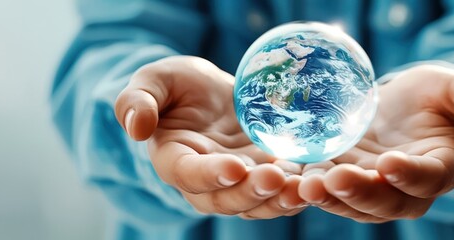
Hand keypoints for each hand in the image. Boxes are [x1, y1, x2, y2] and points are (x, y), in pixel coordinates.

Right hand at [114, 56, 306, 218]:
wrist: (213, 95)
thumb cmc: (180, 87)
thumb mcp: (156, 81)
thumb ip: (138, 100)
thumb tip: (135, 127)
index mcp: (174, 159)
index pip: (188, 174)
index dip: (210, 174)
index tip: (233, 166)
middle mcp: (206, 181)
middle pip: (225, 199)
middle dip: (251, 192)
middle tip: (275, 177)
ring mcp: (238, 183)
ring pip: (257, 203)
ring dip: (279, 200)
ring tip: (302, 188)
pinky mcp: (266, 175)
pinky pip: (281, 191)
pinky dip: (298, 189)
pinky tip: (318, 179)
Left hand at [298, 65, 453, 222]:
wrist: (401, 102)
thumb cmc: (437, 96)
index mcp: (440, 169)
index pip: (427, 179)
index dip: (410, 174)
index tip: (389, 162)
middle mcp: (406, 188)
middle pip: (385, 201)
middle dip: (360, 193)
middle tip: (335, 178)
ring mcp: (373, 187)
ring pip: (352, 203)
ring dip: (330, 197)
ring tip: (308, 183)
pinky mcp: (345, 179)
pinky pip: (328, 189)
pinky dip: (309, 186)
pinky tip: (289, 176)